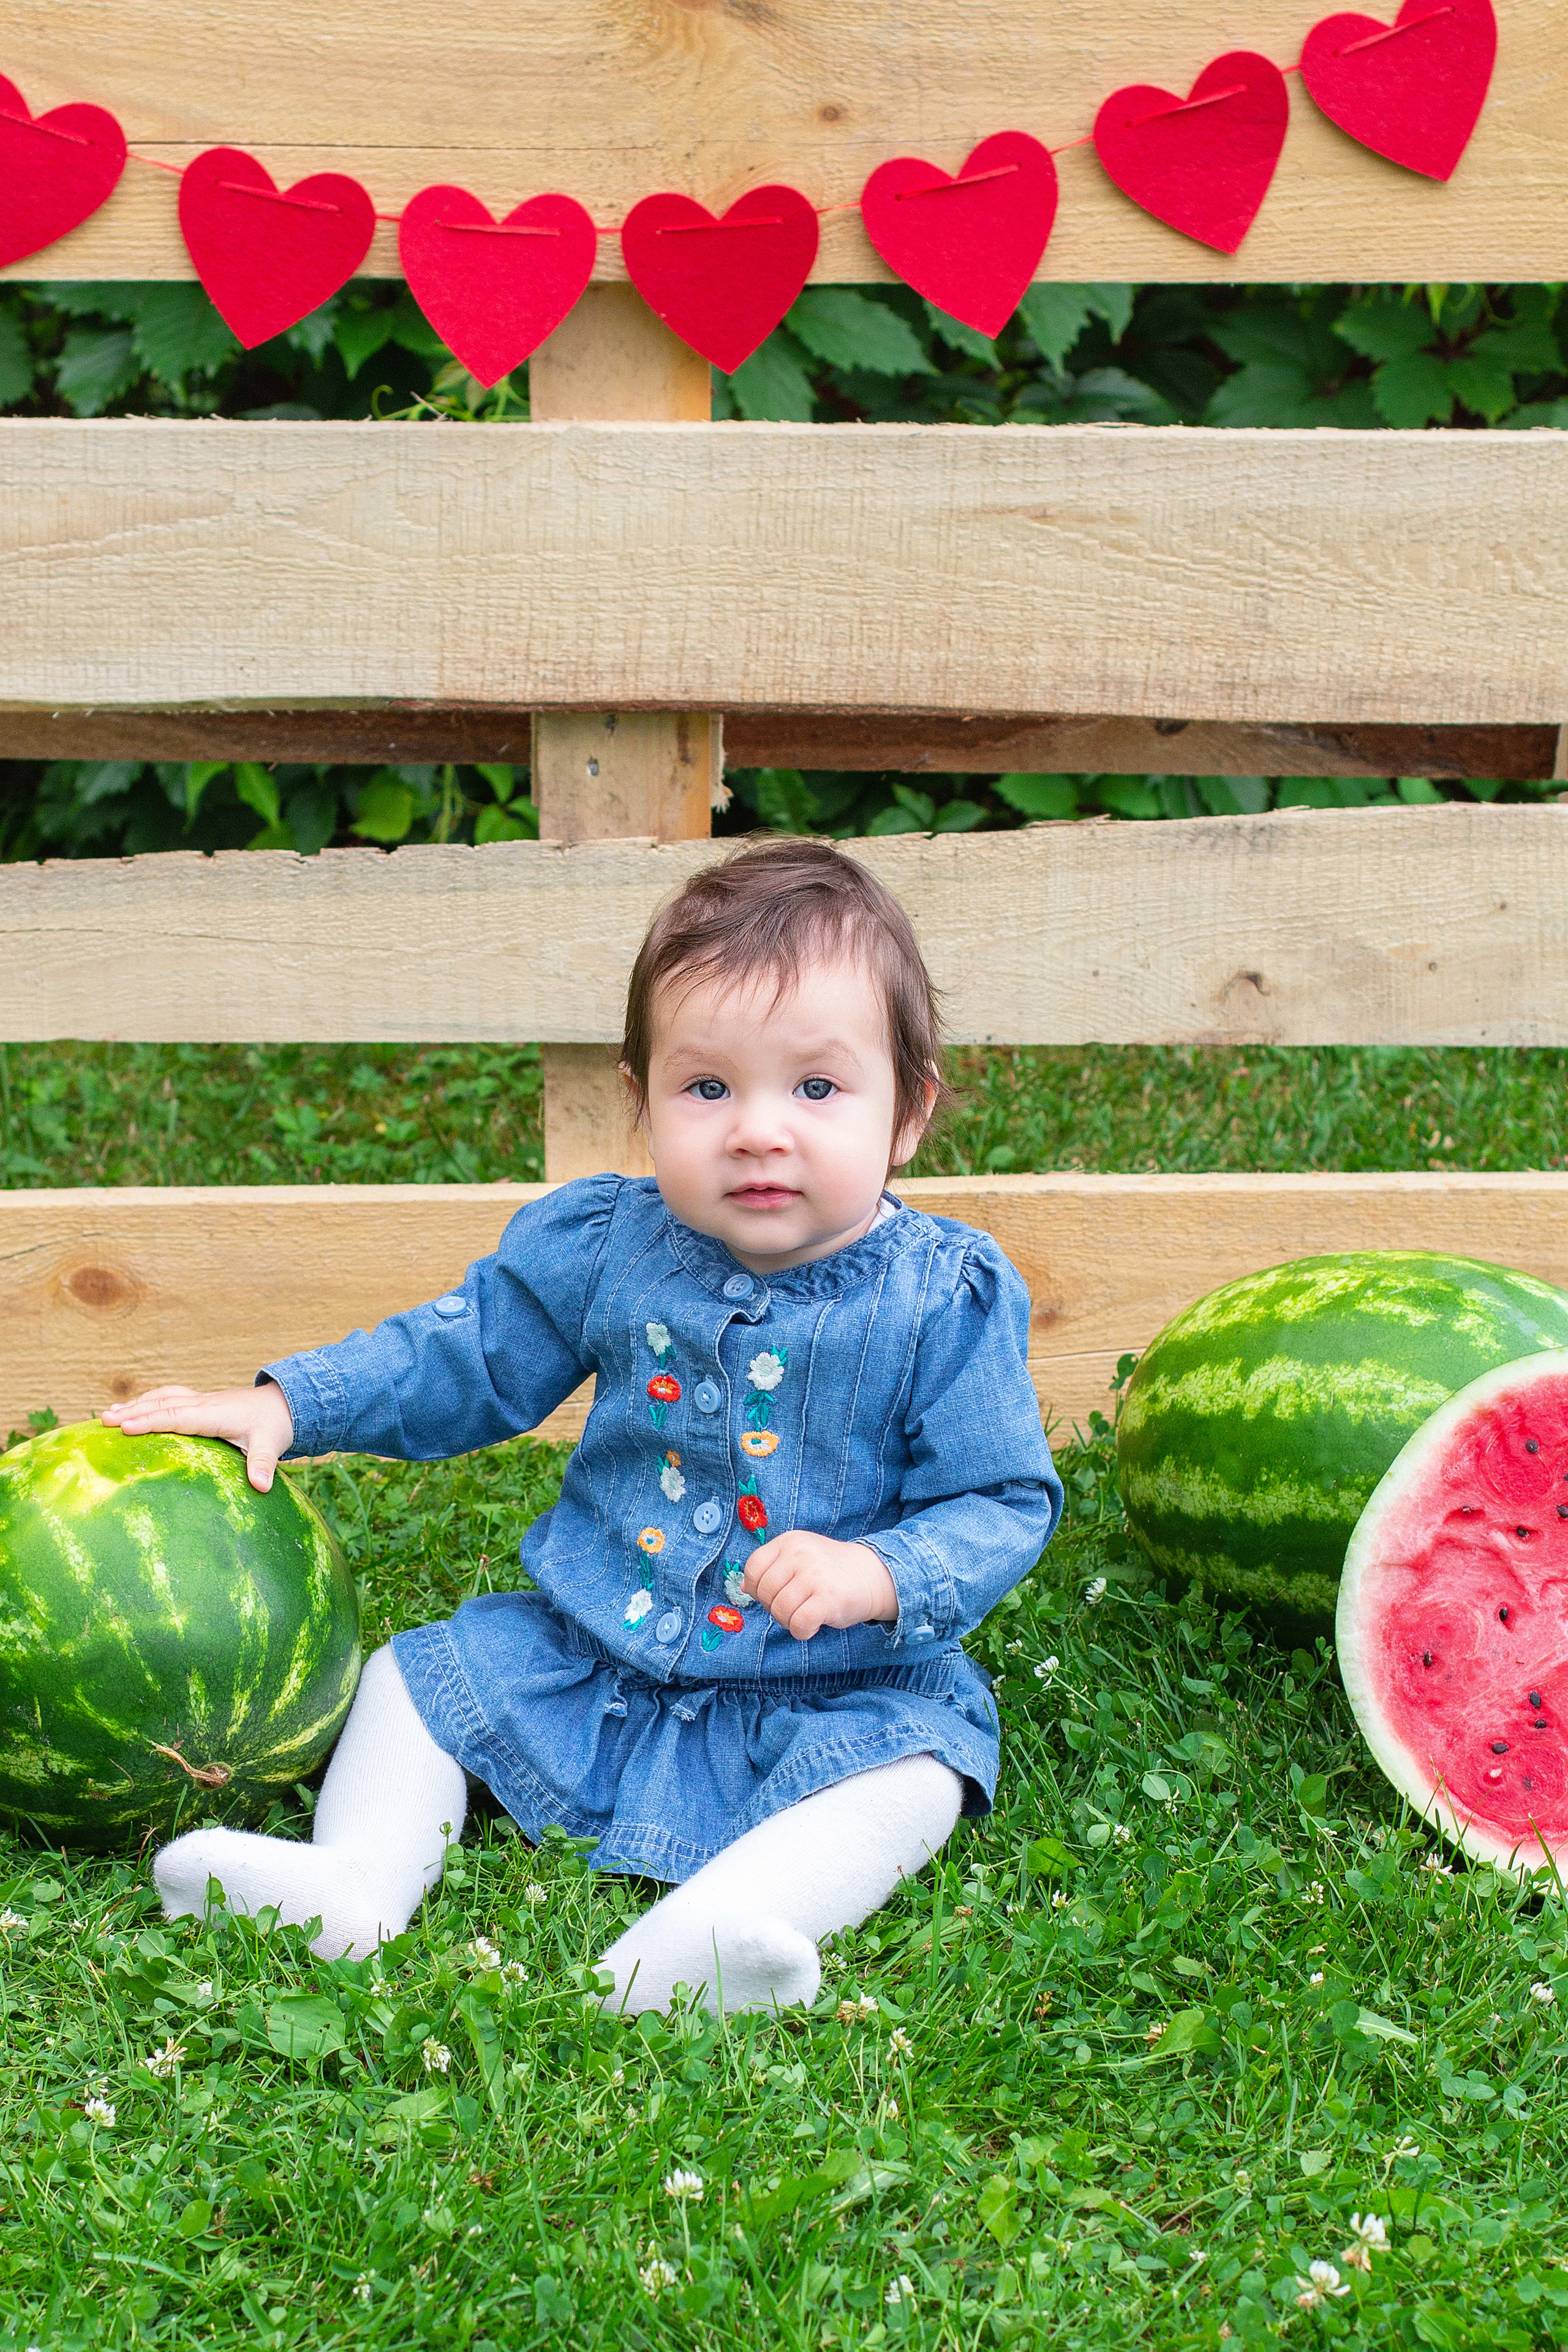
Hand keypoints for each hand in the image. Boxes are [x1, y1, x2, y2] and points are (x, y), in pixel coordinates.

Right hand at [100, 1382, 294, 1493]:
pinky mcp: (202, 1402)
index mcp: (214, 1414)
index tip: (125, 1427)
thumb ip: (264, 1465)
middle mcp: (204, 1403)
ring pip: (163, 1399)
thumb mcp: (272, 1446)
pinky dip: (150, 1401)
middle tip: (103, 1420)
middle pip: (162, 1405)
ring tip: (108, 1413)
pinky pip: (170, 1398)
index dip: (150, 1422)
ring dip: (136, 1405)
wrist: (287, 1403)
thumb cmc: (276, 1426)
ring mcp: (202, 1401)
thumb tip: (261, 1486)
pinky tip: (136, 1407)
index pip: (176, 1417)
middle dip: (133, 1412)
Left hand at [743, 1531, 897, 1641]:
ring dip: (789, 1621)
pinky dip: (802, 1631)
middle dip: (774, 1608)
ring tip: (805, 1614)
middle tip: (794, 1607)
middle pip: (765, 1592)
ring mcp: (814, 1575)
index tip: (774, 1594)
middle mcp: (800, 1554)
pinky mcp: (828, 1598)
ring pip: (780, 1611)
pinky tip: (813, 1625)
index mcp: (789, 1542)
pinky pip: (799, 1624)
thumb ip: (771, 1569)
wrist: (873, 1575)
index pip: (753, 1568)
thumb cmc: (830, 1570)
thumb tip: (744, 1587)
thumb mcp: (799, 1558)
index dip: (757, 1589)